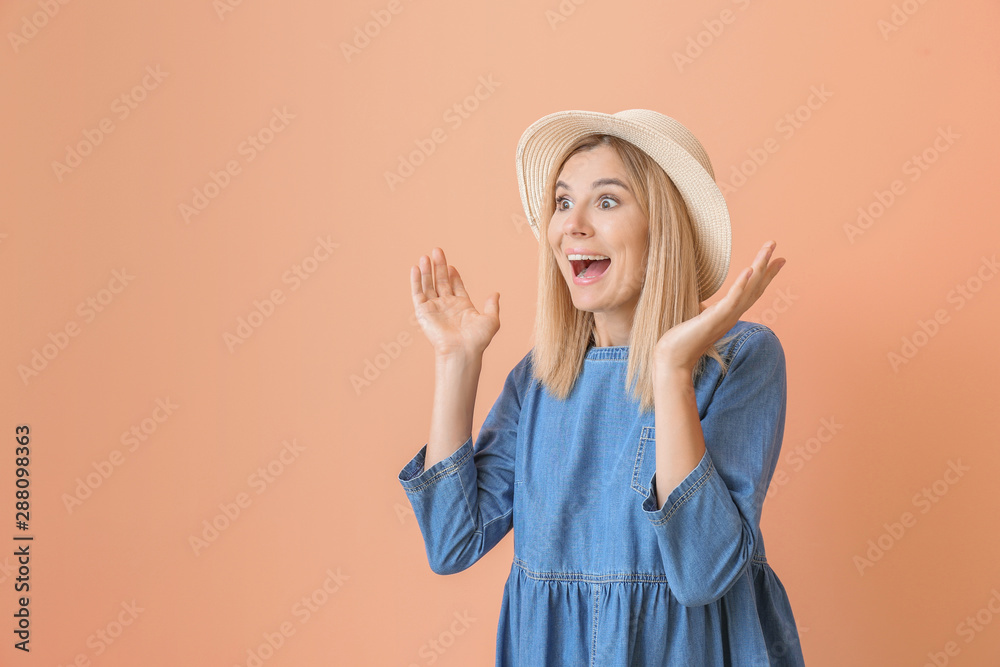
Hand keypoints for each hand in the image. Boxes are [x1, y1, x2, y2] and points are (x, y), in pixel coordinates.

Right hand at [410, 247, 500, 358]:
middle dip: (439, 266)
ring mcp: (434, 308)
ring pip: (428, 285)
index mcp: (462, 306)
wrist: (462, 350)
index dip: (453, 275)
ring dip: (427, 270)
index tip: (451, 266)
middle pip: (441, 281)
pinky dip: (416, 281)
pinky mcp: (423, 312)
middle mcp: (447, 306)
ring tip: (425, 256)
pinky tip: (415, 268)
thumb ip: (492, 306)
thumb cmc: (477, 340)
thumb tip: (496, 293)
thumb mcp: (491, 320)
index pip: (455, 286)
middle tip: (437, 250)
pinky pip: (417, 293)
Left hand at [654, 241, 785, 373]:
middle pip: (756, 286)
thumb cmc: (683, 340)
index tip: (778, 259)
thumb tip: (700, 302)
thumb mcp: (697, 318)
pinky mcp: (715, 319)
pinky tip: (748, 270)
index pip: (752, 291)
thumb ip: (703, 309)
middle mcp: (732, 315)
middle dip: (766, 265)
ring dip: (759, 268)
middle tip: (774, 244)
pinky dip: (741, 285)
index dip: (765, 274)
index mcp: (729, 313)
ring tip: (767, 249)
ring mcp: (726, 317)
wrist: (672, 359)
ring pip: (749, 289)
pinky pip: (732, 300)